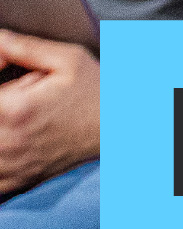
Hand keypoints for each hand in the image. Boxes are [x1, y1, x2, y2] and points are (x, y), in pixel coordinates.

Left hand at [0, 29, 100, 194]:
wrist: (124, 128)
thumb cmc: (98, 91)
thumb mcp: (68, 59)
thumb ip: (23, 47)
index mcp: (15, 110)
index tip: (6, 79)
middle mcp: (8, 142)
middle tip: (12, 98)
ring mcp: (12, 166)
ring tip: (12, 118)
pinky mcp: (17, 181)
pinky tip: (9, 143)